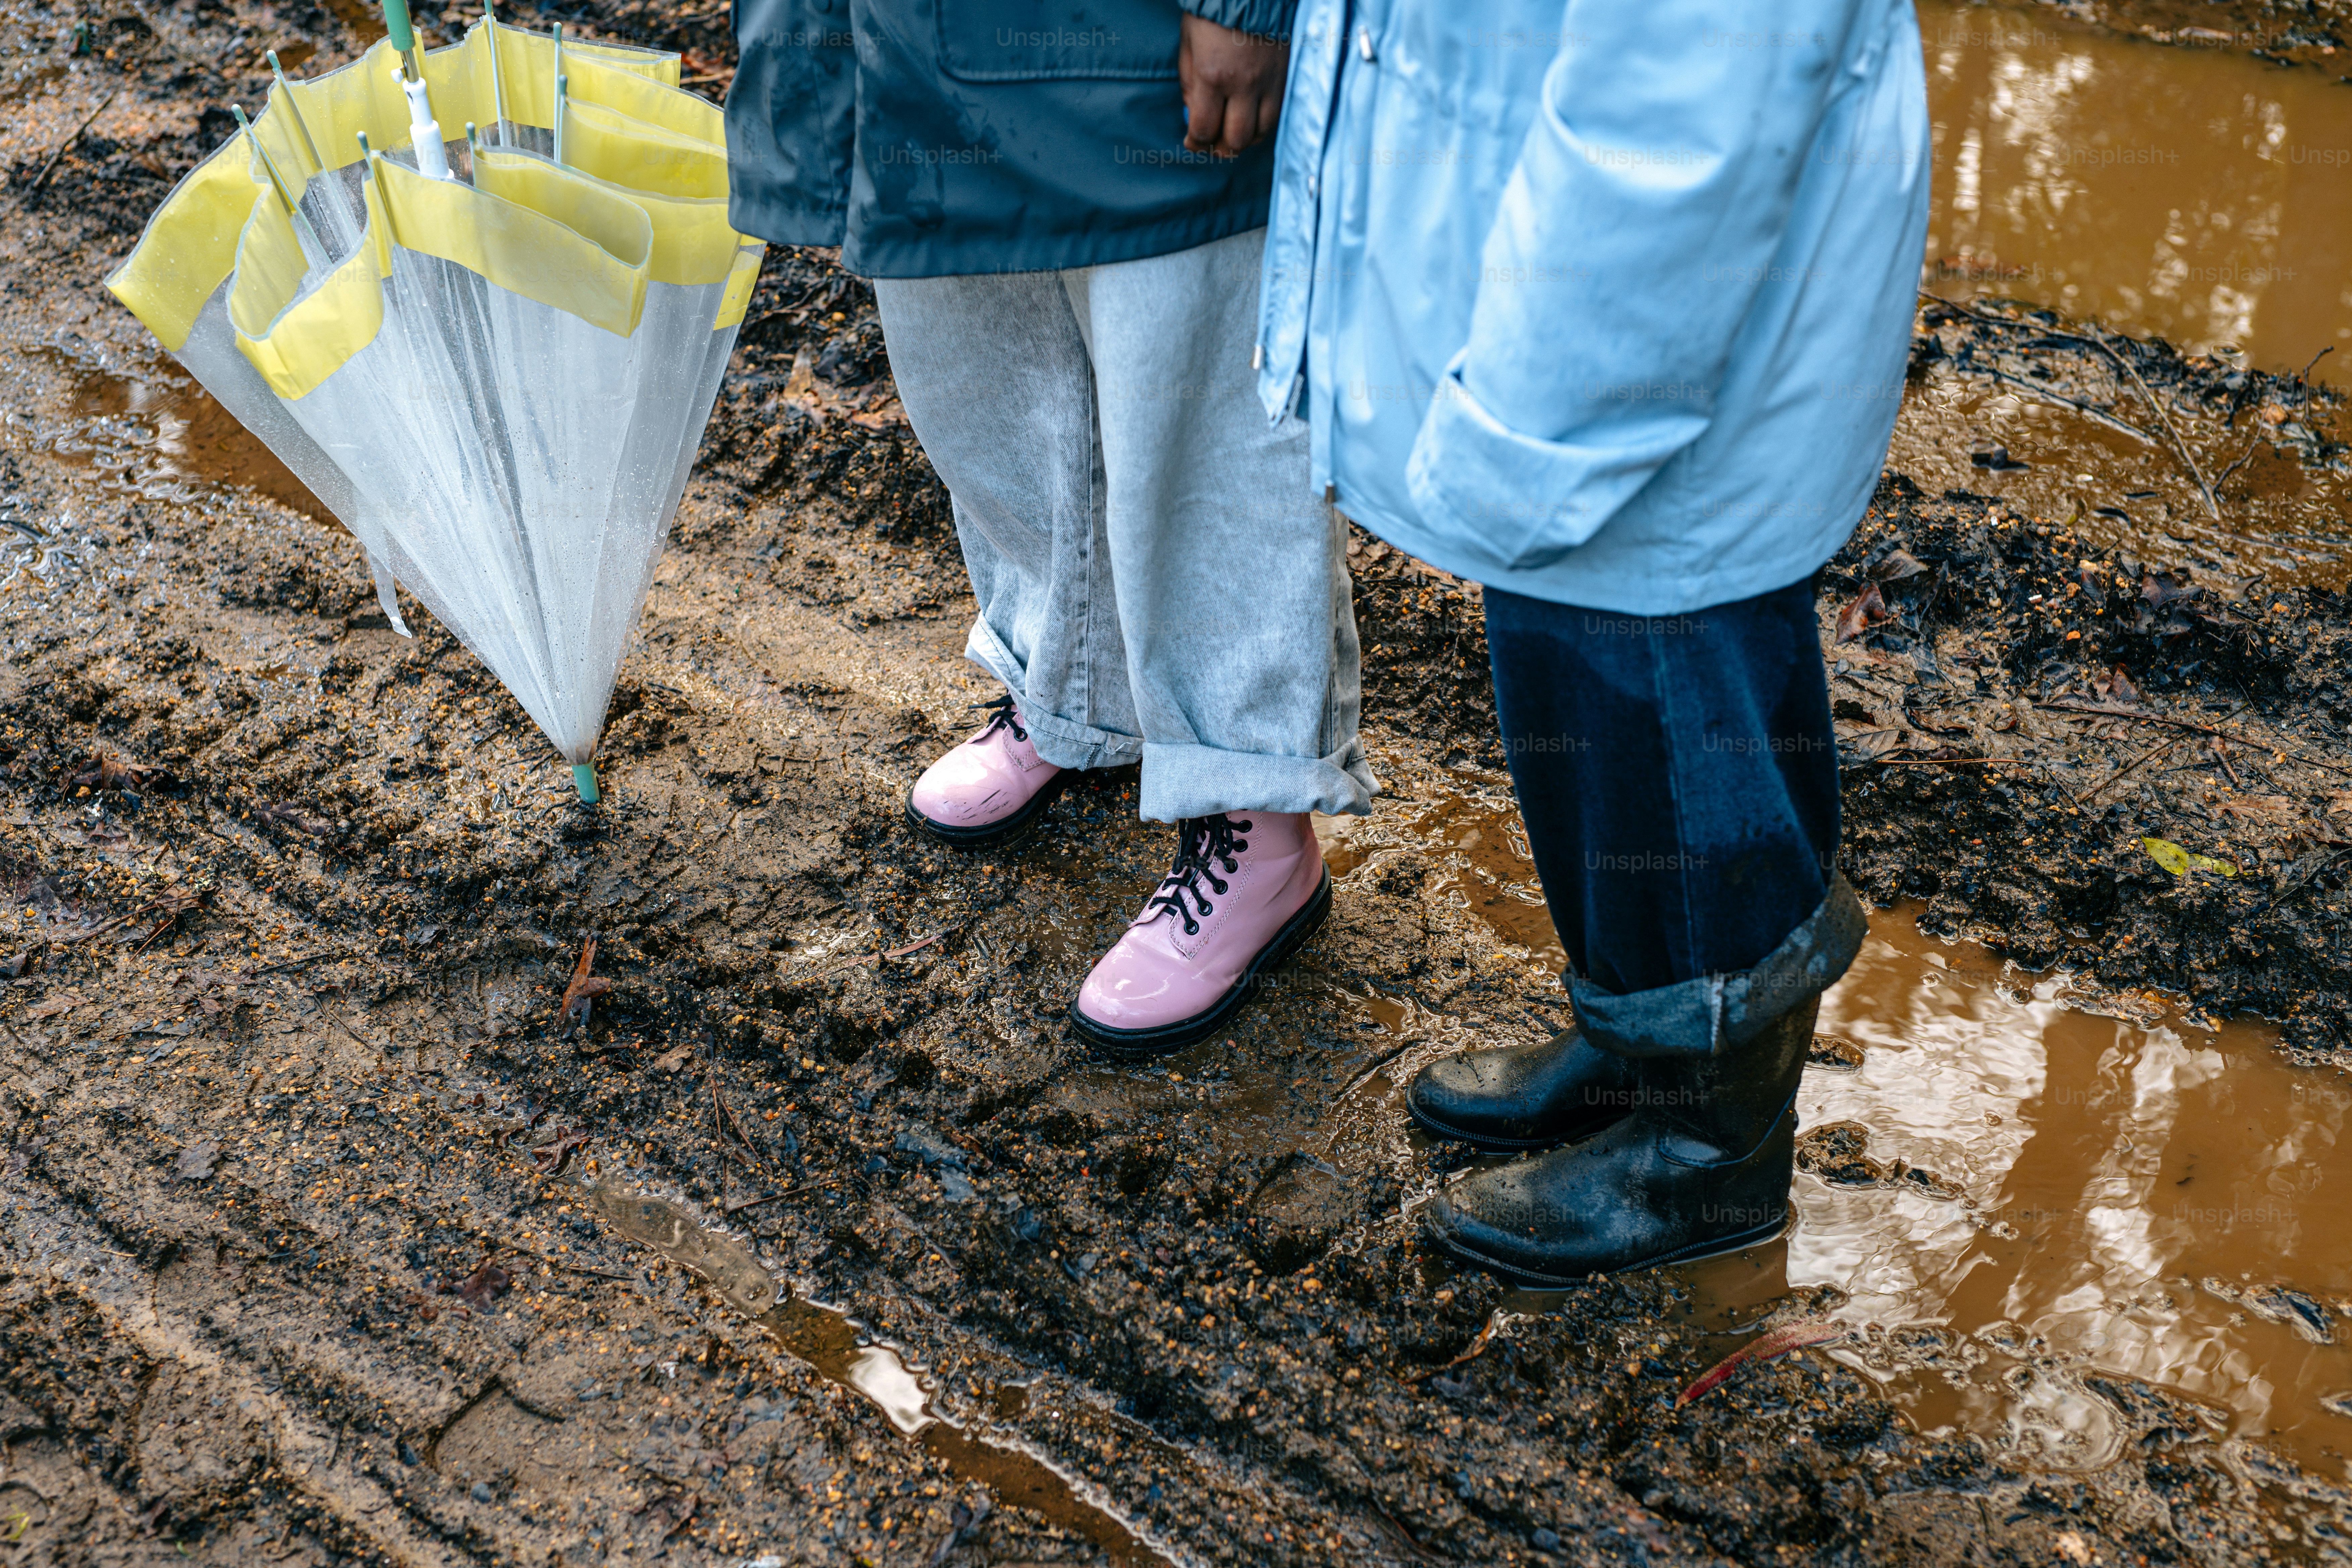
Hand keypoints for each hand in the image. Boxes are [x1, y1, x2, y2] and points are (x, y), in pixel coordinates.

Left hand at [1178, 13, 1290, 157]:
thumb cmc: (1212, 15)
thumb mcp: (1189, 45)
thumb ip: (1190, 84)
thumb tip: (1193, 115)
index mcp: (1212, 76)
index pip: (1205, 130)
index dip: (1196, 143)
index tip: (1192, 142)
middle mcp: (1243, 85)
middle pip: (1236, 140)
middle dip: (1221, 148)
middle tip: (1213, 143)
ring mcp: (1269, 83)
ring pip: (1261, 132)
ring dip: (1244, 139)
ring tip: (1233, 132)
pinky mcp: (1285, 78)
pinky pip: (1276, 115)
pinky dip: (1262, 124)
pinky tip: (1252, 118)